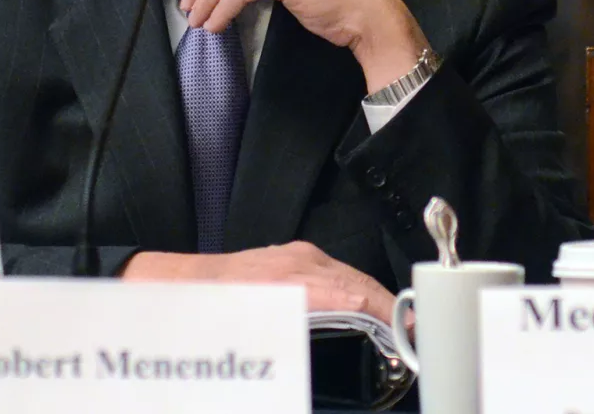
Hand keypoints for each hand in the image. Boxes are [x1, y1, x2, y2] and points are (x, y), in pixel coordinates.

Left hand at [120, 241, 395, 322]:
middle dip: (391, 310)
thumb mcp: (252, 333)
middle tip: (415, 335)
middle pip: (361, 285)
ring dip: (376, 300)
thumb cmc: (208, 314)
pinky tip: (363, 308)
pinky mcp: (295, 255)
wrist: (178, 285)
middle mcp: (300, 263)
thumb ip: (296, 335)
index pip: (356, 297)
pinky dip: (356, 290)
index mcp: (293, 282)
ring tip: (398, 325)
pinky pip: (337, 271)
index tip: (408, 333)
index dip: (387, 316)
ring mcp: (299, 256)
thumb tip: (336, 338)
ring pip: (352, 277)